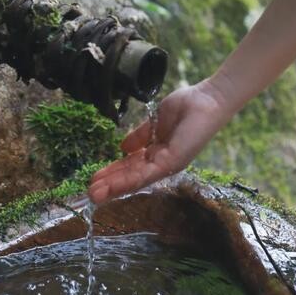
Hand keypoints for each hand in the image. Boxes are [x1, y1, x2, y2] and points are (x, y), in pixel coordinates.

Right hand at [88, 79, 232, 203]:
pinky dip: (128, 181)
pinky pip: (147, 173)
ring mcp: (167, 164)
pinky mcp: (173, 161)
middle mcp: (161, 162)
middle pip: (131, 177)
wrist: (207, 99)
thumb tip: (122, 148)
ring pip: (136, 180)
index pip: (131, 167)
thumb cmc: (186, 107)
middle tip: (88, 194)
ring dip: (115, 187)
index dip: (112, 173)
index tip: (94, 179)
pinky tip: (113, 186)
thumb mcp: (156, 123)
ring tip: (95, 195)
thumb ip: (140, 136)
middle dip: (110, 185)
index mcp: (158, 153)